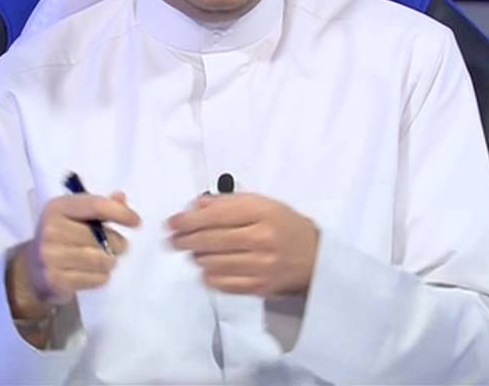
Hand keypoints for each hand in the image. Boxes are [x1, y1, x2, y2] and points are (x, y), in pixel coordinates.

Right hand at [7, 190, 140, 317]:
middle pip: (103, 236)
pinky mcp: (56, 280)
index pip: (96, 205)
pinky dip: (101, 277)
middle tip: (114, 247)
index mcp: (57, 207)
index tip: (136, 222)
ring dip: (110, 261)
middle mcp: (51, 229)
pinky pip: (97, 278)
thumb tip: (121, 197)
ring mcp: (51, 256)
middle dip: (117, 244)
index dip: (121, 213)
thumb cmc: (60, 238)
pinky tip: (91, 273)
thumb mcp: (74, 216)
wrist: (32, 271)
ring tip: (103, 260)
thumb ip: (99, 207)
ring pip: (102, 259)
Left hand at [166, 193, 318, 296]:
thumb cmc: (286, 226)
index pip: (216, 215)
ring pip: (212, 263)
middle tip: (173, 239)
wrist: (316, 257)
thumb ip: (229, 202)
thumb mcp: (264, 203)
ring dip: (197, 257)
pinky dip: (209, 275)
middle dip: (185, 240)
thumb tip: (197, 206)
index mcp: (263, 213)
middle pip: (210, 240)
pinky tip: (208, 268)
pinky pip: (222, 283)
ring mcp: (261, 266)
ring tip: (195, 252)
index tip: (173, 222)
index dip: (188, 219)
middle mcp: (261, 239)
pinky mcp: (259, 286)